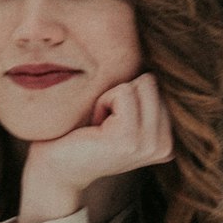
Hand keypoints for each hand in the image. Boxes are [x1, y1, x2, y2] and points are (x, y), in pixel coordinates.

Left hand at [18, 73, 172, 222]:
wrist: (55, 168)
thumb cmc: (83, 136)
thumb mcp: (124, 117)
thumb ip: (145, 98)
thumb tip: (161, 54)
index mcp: (167, 142)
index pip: (159, 87)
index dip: (129, 97)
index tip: (111, 124)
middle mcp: (164, 146)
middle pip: (152, 83)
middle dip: (122, 94)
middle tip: (103, 123)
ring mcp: (149, 144)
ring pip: (141, 84)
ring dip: (112, 97)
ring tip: (99, 125)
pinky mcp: (128, 138)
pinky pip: (123, 92)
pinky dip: (103, 101)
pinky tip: (94, 126)